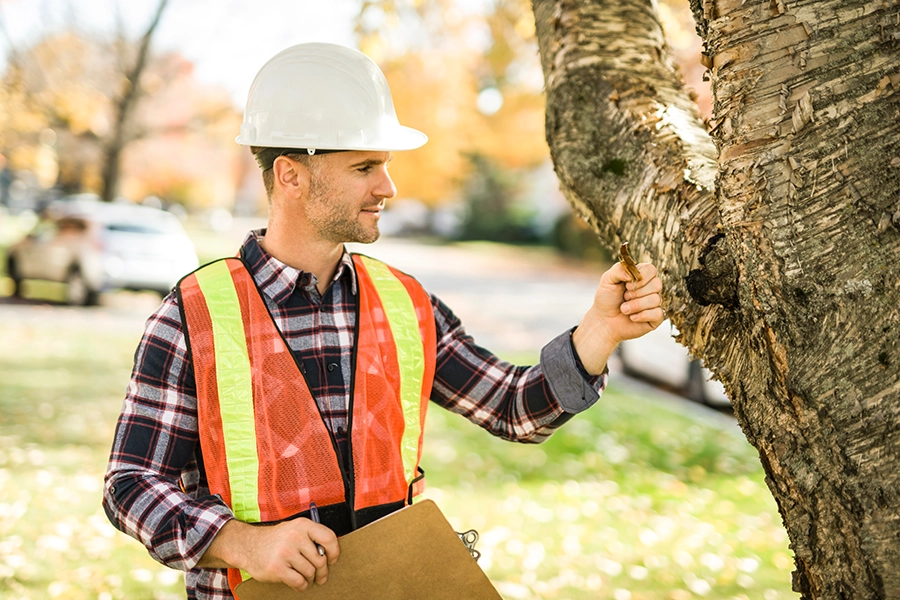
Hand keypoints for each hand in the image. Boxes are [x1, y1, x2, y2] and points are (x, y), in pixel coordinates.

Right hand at [198, 518, 339, 591]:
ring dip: (310, 579)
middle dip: (322, 572)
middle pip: (320, 560)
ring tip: (307, 578)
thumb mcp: (293, 529)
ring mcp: (285, 552)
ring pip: (310, 572)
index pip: (329, 538)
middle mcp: (295, 536)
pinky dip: (302, 586)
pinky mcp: (277, 568)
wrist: (247, 545)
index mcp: (302, 525)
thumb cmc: (275, 539)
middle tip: (320, 576)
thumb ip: (311, 538)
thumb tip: (329, 555)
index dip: (334, 552)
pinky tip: (299, 583)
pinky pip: (299, 582)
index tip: (332, 560)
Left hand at [572, 261, 663, 373]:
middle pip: (657, 284)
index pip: (653, 269)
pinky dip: (641, 314)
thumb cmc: (604, 300)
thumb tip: (633, 269)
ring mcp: (655, 305)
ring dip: (635, 305)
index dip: (640, 277)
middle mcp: (651, 290)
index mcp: (642, 277)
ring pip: (656, 299)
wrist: (602, 322)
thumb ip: (620, 269)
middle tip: (624, 298)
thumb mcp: (607, 280)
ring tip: (623, 309)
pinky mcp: (655, 319)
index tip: (627, 283)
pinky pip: (658, 313)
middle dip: (636, 292)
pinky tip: (631, 318)